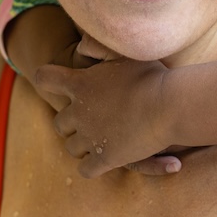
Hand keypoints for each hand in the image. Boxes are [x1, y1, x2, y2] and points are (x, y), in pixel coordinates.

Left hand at [34, 59, 181, 177]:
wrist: (171, 106)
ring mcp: (90, 138)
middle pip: (60, 123)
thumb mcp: (124, 53)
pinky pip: (86, 170)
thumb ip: (98, 47)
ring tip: (102, 140)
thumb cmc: (152, 77)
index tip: (58, 81)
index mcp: (80, 84)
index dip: (49, 79)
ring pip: (72, 147)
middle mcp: (78, 113)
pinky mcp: (105, 159)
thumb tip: (80, 46)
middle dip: (72, 122)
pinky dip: (92, 167)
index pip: (45, 78)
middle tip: (93, 118)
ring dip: (83, 145)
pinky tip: (106, 160)